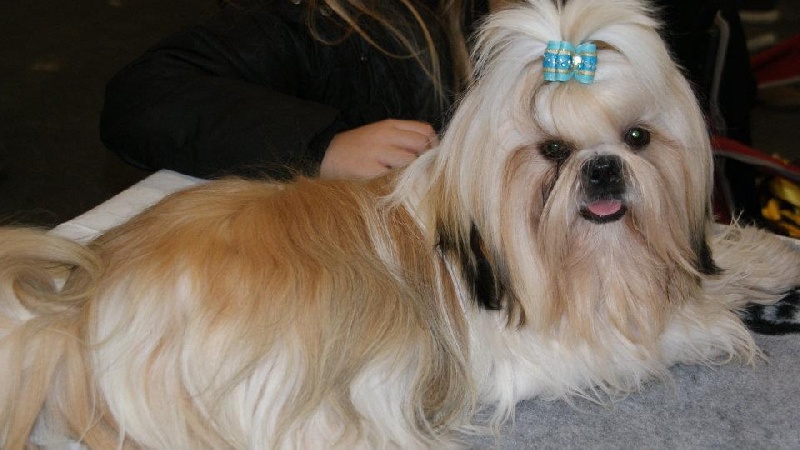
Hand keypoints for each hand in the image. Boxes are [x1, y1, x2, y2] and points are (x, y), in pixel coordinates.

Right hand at [319, 119, 437, 178]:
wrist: (326, 154)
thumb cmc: (358, 148)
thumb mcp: (380, 135)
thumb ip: (403, 138)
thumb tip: (429, 152)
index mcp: (390, 125)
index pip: (424, 130)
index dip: (432, 145)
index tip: (430, 157)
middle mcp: (386, 135)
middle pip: (421, 144)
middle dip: (425, 159)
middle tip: (418, 170)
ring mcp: (377, 152)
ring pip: (410, 161)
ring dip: (411, 171)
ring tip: (401, 177)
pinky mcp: (370, 169)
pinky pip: (394, 176)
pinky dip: (396, 181)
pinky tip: (388, 183)